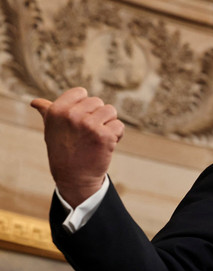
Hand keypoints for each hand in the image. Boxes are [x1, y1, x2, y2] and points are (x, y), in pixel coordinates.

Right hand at [31, 87, 124, 207]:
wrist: (74, 178)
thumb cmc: (63, 151)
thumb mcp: (51, 130)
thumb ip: (48, 113)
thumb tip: (36, 102)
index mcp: (57, 110)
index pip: (81, 92)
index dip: (85, 107)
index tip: (79, 122)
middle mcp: (72, 115)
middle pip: (98, 102)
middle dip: (98, 117)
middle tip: (88, 134)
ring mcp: (89, 125)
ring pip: (111, 111)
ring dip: (109, 124)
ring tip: (97, 138)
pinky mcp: (104, 136)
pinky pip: (119, 126)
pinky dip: (117, 135)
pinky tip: (105, 145)